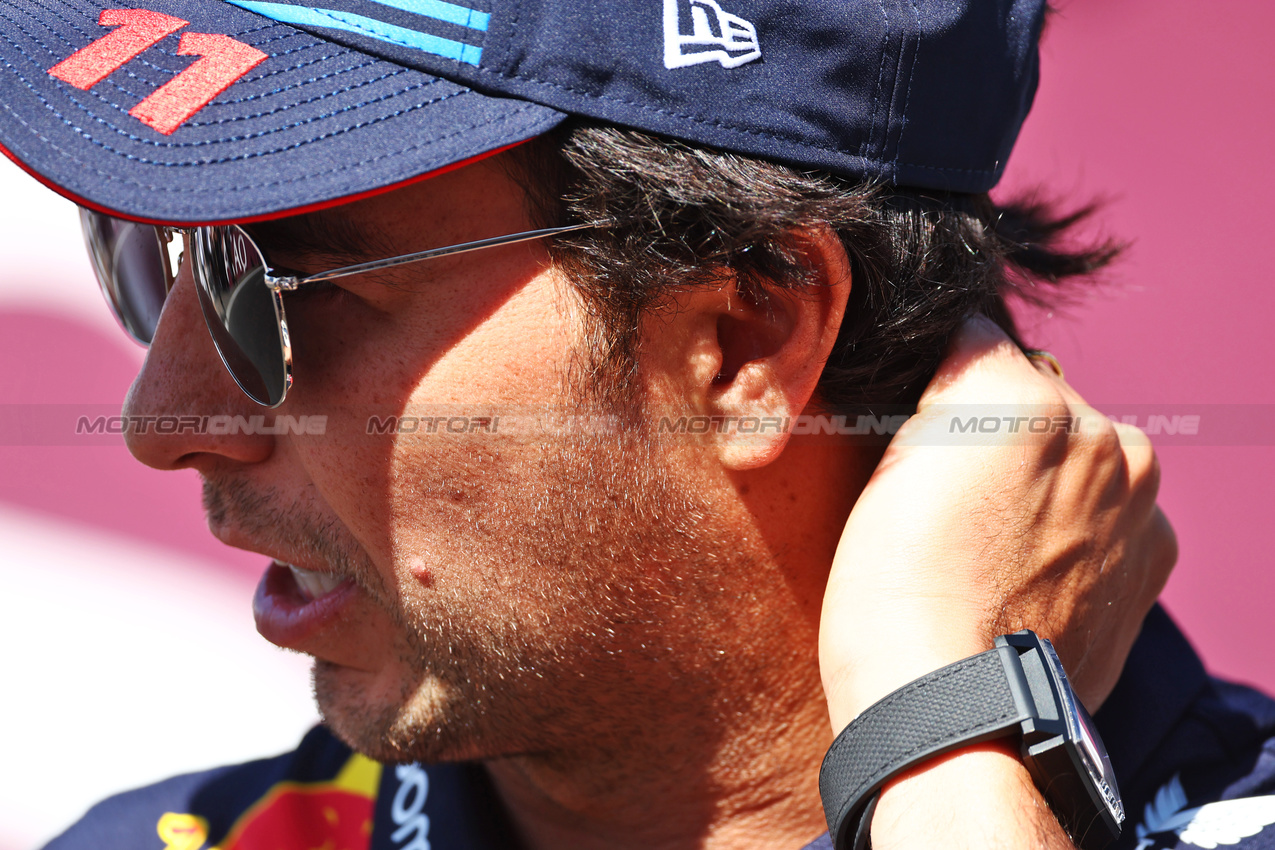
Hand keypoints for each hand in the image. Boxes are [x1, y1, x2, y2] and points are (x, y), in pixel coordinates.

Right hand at [819, 315, 1175, 730]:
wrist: (952, 710)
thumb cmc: (890, 591)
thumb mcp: (885, 465)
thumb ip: (940, 398)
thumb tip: (962, 370)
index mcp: (1023, 393)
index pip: (971, 341)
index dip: (931, 382)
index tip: (908, 427)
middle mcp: (1099, 430)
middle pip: (1036, 398)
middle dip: (998, 430)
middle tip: (947, 498)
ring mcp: (1136, 497)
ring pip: (1078, 453)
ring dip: (1044, 475)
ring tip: (991, 543)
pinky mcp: (1152, 555)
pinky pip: (1108, 510)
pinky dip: (1077, 525)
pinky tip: (1029, 569)